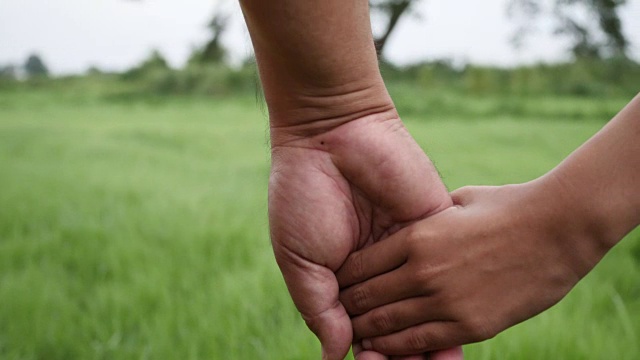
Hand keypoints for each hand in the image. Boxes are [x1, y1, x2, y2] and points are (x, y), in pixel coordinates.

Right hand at [269, 112, 460, 359]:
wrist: (330, 136)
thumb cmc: (303, 197)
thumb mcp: (301, 260)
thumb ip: (319, 309)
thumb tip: (335, 357)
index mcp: (345, 278)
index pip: (363, 328)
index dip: (370, 354)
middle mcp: (381, 271)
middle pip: (399, 324)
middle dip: (400, 354)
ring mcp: (409, 252)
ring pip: (427, 308)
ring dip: (428, 340)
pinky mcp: (433, 231)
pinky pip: (447, 276)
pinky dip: (447, 309)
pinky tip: (449, 341)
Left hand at [336, 181, 603, 354]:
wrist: (558, 228)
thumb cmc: (506, 207)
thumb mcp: (456, 201)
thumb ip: (426, 216)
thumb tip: (408, 222)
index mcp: (416, 235)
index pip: (360, 264)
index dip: (343, 278)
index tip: (338, 284)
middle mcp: (423, 270)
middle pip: (366, 297)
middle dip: (347, 307)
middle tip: (338, 313)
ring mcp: (445, 300)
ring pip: (386, 325)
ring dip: (365, 331)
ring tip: (355, 334)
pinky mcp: (469, 325)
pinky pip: (419, 343)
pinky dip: (395, 348)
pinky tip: (383, 349)